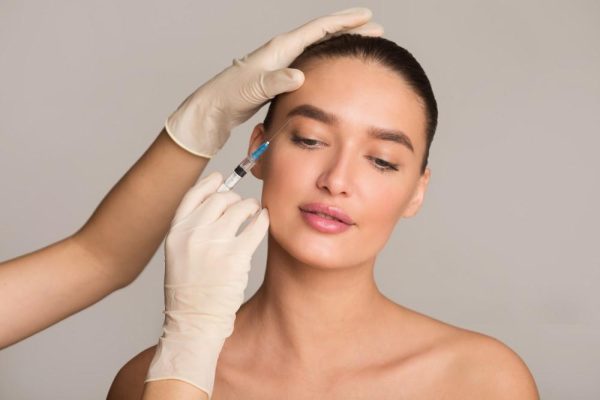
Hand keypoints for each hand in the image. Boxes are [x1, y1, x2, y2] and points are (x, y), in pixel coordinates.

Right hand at [145, 171, 268, 396]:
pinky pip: (255, 226)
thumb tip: (218, 203)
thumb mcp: (179, 255)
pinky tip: (263, 221)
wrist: (193, 322)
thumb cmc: (189, 291)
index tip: (221, 179)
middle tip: (242, 205)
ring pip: (239, 208)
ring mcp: (214, 245)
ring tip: (254, 213)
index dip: (209, 183)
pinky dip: (262, 220)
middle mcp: (192, 234)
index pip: (193, 195)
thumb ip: (192, 230)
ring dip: (250, 207)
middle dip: (234, 199)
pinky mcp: (236, 257)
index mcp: (176, 233)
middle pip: (219, 199)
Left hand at [165, 7, 382, 157]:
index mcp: (281, 48)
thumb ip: (276, 81)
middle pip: (323, 34)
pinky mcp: (281, 75)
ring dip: (341, 43)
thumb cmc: (231, 96)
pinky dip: (328, 59)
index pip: (319, 29)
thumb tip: (298, 75)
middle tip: (375, 29)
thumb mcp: (254, 88)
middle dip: (350, 29)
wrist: (215, 107)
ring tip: (361, 44)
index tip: (367, 17)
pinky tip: (335, 67)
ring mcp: (283, 62)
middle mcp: (283, 51)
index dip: (344, 22)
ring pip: (319, 47)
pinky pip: (312, 62)